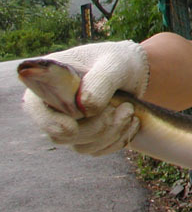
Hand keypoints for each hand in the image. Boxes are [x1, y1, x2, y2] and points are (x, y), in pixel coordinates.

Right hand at [22, 41, 148, 155]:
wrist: (135, 72)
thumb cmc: (118, 61)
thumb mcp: (114, 63)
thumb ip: (100, 81)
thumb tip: (85, 109)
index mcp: (47, 84)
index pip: (36, 109)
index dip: (50, 123)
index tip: (72, 127)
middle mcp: (52, 108)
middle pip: (61, 135)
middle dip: (97, 127)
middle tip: (126, 107)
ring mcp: (67, 125)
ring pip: (82, 146)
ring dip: (112, 132)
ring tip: (130, 110)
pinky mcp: (85, 138)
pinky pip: (98, 150)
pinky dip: (119, 139)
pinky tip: (133, 121)